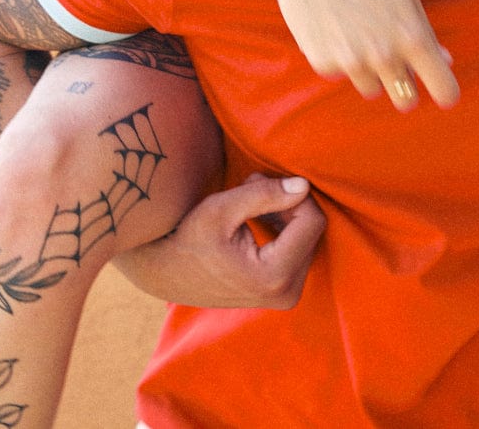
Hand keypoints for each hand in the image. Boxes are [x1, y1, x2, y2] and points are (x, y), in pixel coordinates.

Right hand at [113, 173, 325, 308]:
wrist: (166, 273)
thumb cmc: (190, 238)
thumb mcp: (222, 209)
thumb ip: (265, 194)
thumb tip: (304, 185)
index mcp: (274, 277)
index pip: (311, 220)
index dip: (292, 194)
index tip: (260, 184)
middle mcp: (287, 293)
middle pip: (311, 229)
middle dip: (286, 203)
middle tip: (250, 191)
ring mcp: (285, 295)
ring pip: (306, 236)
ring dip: (283, 213)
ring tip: (249, 206)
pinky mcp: (282, 291)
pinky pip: (298, 248)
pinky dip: (282, 228)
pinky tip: (257, 220)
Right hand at [265, 0, 459, 111]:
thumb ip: (423, 30)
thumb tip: (444, 60)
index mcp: (412, 37)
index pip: (443, 88)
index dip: (445, 91)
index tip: (442, 89)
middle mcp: (384, 56)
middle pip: (406, 101)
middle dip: (406, 88)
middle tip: (397, 68)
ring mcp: (352, 63)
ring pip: (371, 88)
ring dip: (369, 71)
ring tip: (357, 34)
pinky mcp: (322, 63)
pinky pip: (339, 72)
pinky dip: (339, 58)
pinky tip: (332, 27)